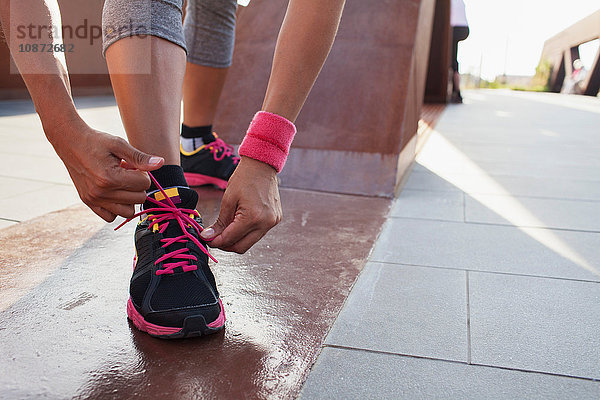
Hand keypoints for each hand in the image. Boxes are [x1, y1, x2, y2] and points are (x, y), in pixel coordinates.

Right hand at [47, 117, 163, 221]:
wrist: (70, 141)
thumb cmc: (96, 141)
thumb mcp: (119, 144)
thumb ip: (140, 157)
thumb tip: (161, 163)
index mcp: (110, 177)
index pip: (144, 184)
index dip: (143, 173)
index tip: (132, 165)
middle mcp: (101, 192)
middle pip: (139, 198)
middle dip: (138, 185)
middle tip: (127, 172)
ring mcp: (93, 199)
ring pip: (128, 212)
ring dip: (130, 199)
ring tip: (121, 183)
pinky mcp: (88, 202)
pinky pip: (110, 217)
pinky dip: (116, 208)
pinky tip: (114, 193)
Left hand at [201, 156, 281, 252]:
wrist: (262, 165)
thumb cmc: (244, 178)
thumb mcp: (228, 200)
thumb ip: (220, 222)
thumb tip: (208, 237)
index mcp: (253, 217)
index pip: (230, 239)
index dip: (216, 242)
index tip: (206, 239)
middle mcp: (265, 223)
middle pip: (241, 247)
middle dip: (226, 245)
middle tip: (214, 237)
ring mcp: (272, 222)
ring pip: (250, 242)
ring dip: (236, 239)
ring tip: (226, 229)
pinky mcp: (275, 220)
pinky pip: (258, 233)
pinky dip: (246, 233)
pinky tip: (238, 223)